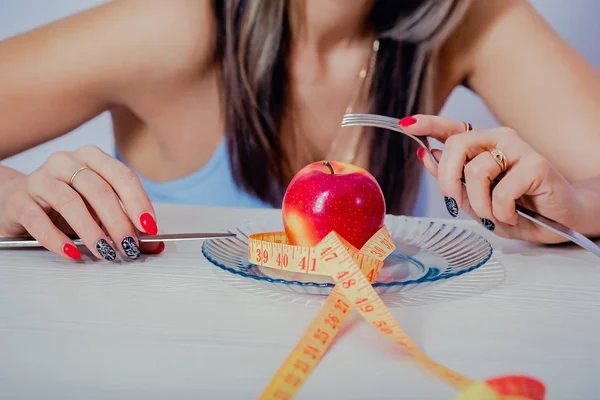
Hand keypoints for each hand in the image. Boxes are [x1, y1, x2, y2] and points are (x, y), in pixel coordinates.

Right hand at [0, 145, 163, 259]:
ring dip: (92, 231)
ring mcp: (40, 178)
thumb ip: (129, 225)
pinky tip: (73, 253)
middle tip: (129, 246)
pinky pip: (39, 220)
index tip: (149, 227)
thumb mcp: (100, 211)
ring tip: (105, 252)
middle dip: (118, 222)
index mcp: (92, 157)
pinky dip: (58, 240)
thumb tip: (156, 245)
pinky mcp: (19, 200)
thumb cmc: (66, 205)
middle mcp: (66, 162)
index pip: (122, 175)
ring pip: (70, 202)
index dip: (138, 201)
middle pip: (99, 189)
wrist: (18, 203)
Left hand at [398, 114, 583, 243]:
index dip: (429, 124)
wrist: (558, 221)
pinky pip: (502, 189)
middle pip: (457, 145)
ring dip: (478, 203)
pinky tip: (512, 214)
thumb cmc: (517, 208)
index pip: (452, 129)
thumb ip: (453, 179)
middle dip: (448, 179)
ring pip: (476, 171)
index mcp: (482, 145)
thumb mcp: (475, 199)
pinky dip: (501, 211)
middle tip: (457, 202)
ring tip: (493, 214)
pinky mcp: (537, 164)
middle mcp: (499, 140)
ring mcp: (519, 149)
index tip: (407, 124)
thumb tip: (426, 156)